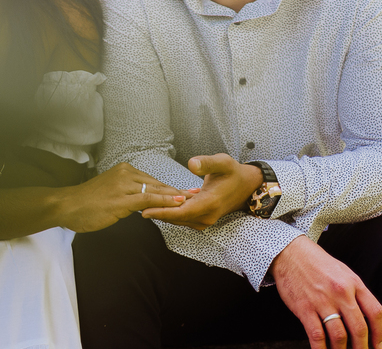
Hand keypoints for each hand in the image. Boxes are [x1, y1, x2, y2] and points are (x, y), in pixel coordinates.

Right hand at [54, 163, 186, 232]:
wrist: (67, 206)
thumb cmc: (86, 203)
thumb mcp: (110, 193)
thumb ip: (127, 194)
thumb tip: (143, 203)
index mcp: (124, 170)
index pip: (152, 180)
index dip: (169, 188)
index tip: (185, 192)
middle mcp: (126, 173)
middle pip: (157, 183)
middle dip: (177, 191)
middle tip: (195, 195)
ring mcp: (124, 185)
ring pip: (156, 190)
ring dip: (175, 197)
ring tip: (192, 201)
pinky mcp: (122, 198)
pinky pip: (148, 199)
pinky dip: (164, 201)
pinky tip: (177, 204)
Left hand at [140, 153, 259, 229]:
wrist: (246, 186)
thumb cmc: (233, 172)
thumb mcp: (223, 162)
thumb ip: (207, 162)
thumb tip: (191, 163)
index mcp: (210, 203)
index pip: (181, 212)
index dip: (163, 211)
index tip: (145, 210)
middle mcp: (207, 215)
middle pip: (177, 218)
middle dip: (157, 213)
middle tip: (136, 207)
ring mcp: (205, 220)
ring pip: (179, 220)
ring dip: (162, 214)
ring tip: (142, 206)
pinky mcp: (203, 219)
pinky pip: (183, 218)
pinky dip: (170, 213)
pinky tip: (158, 205)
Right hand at [271, 236, 381, 348]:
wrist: (290, 253)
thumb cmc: (318, 264)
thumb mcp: (344, 273)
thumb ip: (356, 293)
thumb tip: (366, 320)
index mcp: (354, 283)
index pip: (375, 312)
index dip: (379, 333)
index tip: (378, 345)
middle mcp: (341, 292)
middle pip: (359, 328)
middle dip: (362, 348)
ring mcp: (322, 301)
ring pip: (339, 336)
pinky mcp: (304, 308)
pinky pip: (317, 335)